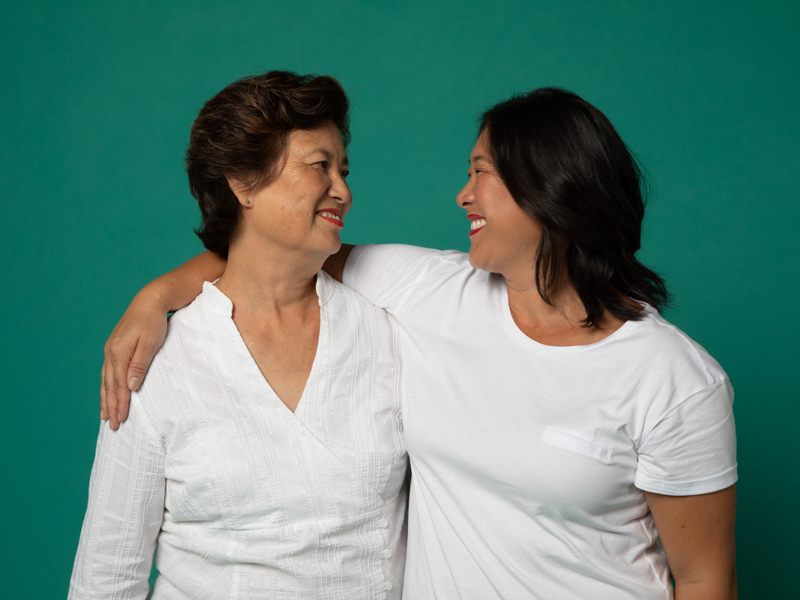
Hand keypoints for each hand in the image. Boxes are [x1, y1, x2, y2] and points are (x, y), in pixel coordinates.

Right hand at [101, 290, 167, 428]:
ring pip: (106, 380)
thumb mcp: (150, 343)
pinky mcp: (114, 347)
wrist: (149, 300)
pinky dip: (106, 385)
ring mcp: (110, 350)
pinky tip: (107, 392)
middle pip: (109, 385)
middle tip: (112, 426)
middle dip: (111, 406)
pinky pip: (108, 372)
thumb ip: (140, 365)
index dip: (120, 404)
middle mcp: (111, 353)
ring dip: (105, 399)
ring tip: (105, 415)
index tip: (121, 420)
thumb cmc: (154, 322)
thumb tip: (131, 386)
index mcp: (119, 353)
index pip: (119, 385)